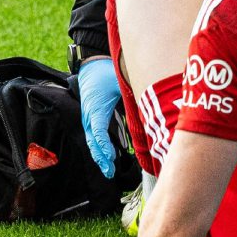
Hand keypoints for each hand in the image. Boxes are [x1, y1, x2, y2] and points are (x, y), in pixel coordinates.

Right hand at [78, 57, 121, 178]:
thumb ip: (131, 93)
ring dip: (99, 156)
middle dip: (101, 157)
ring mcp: (88, 117)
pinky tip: (108, 157)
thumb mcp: (119, 81)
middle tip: (110, 172)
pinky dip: (99, 148)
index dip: (104, 145)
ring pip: (91, 141)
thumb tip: (148, 105)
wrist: (91, 64)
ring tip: (109, 171)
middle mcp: (89, 115)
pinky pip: (93, 136)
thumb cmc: (106, 72)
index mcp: (96, 107)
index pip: (98, 130)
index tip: (112, 156)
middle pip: (93, 141)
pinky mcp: (90, 117)